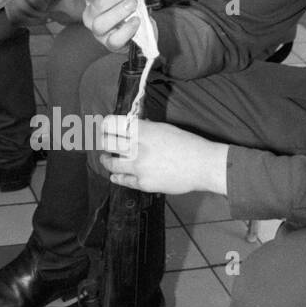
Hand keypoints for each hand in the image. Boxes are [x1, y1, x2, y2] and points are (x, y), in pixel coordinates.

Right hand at [82, 0, 148, 51]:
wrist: (133, 29)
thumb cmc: (126, 8)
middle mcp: (92, 15)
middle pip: (98, 4)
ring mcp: (99, 31)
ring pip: (102, 23)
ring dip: (119, 12)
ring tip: (134, 4)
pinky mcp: (110, 44)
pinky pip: (115, 40)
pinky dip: (126, 30)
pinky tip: (136, 21)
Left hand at [99, 118, 227, 196]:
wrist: (202, 166)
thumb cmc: (188, 144)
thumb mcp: (165, 128)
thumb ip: (146, 128)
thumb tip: (134, 126)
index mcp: (142, 130)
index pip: (112, 124)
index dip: (106, 124)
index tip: (104, 126)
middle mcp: (136, 147)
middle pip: (107, 142)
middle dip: (103, 140)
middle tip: (103, 141)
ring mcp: (138, 167)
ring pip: (111, 163)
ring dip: (106, 160)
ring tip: (105, 158)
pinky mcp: (143, 183)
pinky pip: (123, 180)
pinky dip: (116, 177)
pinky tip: (115, 175)